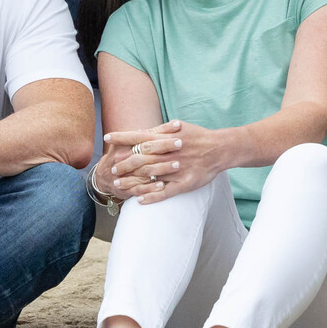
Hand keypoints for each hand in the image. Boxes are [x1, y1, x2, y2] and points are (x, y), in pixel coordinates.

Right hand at [92, 120, 180, 200]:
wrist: (106, 177)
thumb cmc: (121, 156)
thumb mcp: (127, 143)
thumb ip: (143, 134)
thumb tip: (161, 124)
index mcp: (125, 144)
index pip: (145, 135)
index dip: (161, 130)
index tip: (178, 126)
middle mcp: (124, 158)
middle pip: (146, 151)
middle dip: (164, 147)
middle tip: (180, 143)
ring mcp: (126, 173)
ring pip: (144, 170)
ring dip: (161, 168)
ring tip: (177, 165)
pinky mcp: (127, 188)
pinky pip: (139, 188)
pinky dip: (151, 187)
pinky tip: (162, 185)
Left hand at [103, 119, 225, 204]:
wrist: (219, 149)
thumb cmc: (198, 136)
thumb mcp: (179, 127)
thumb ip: (160, 130)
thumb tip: (142, 131)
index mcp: (165, 138)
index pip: (138, 136)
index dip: (121, 137)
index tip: (106, 138)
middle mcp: (167, 153)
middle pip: (139, 159)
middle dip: (123, 164)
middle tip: (111, 169)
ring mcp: (175, 170)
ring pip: (148, 177)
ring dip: (131, 181)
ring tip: (117, 185)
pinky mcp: (183, 183)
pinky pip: (164, 192)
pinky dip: (151, 197)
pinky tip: (139, 201)